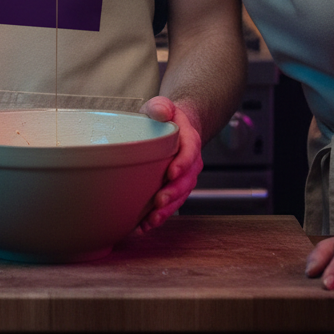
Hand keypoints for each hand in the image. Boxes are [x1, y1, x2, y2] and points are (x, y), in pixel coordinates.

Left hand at [134, 96, 202, 231]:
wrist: (173, 128)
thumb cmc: (165, 118)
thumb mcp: (162, 106)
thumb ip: (161, 106)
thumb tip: (161, 111)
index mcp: (189, 140)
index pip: (190, 151)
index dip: (183, 163)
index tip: (172, 172)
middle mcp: (191, 162)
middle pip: (187, 180)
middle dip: (174, 193)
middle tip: (159, 202)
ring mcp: (184, 178)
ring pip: (180, 197)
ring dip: (167, 211)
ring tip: (151, 221)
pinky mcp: (174, 189)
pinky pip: (170, 205)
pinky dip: (158, 217)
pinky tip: (143, 227)